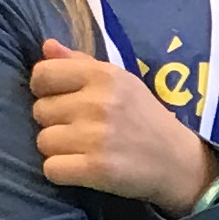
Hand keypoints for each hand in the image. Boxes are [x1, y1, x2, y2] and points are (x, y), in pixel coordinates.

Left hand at [29, 39, 218, 210]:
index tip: (60, 99)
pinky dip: (62, 172)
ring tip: (84, 149)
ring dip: (58, 149)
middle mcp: (99, 102)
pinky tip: (82, 168)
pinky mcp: (97, 169)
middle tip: (81, 129)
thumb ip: (80, 62)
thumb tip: (46, 47)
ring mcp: (97, 137)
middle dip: (54, 122)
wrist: (178, 161)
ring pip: (43, 142)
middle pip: (40, 111)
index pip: (43, 74)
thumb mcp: (119, 81)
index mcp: (104, 75)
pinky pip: (51, 169)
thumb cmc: (143, 118)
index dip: (44, 88)